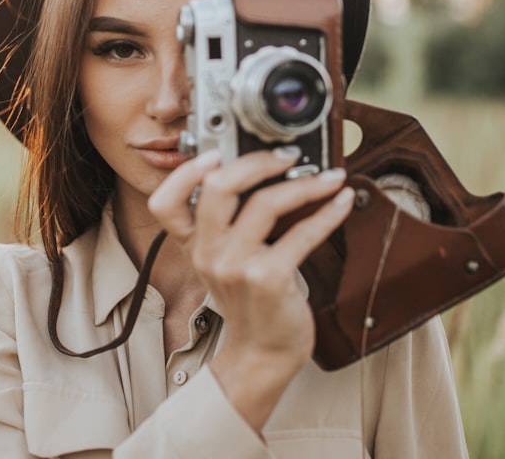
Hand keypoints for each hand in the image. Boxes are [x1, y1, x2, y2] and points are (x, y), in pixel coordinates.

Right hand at [148, 146, 353, 430]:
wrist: (263, 352)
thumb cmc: (250, 302)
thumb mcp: (223, 262)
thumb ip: (227, 225)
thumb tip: (261, 175)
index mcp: (194, 245)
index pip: (164, 202)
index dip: (185, 172)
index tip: (216, 153)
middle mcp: (209, 253)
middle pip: (218, 187)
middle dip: (257, 161)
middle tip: (286, 155)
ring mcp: (236, 266)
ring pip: (265, 204)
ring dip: (304, 184)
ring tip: (327, 178)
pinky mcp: (268, 279)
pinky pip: (301, 234)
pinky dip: (326, 213)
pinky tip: (339, 203)